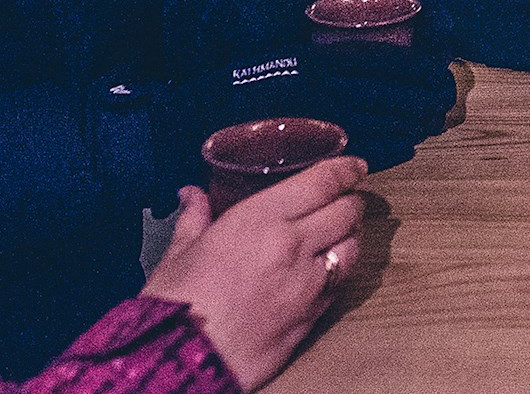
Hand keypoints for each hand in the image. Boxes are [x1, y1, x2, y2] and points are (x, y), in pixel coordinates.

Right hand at [144, 156, 367, 391]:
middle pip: (347, 212)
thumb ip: (194, 219)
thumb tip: (193, 195)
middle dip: (351, 201)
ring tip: (342, 232)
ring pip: (352, 248)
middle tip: (347, 198)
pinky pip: (340, 285)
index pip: (322, 183)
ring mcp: (307, 285)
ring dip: (351, 236)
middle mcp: (293, 247)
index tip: (355, 166)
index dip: (345, 170)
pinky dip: (340, 271)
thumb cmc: (175, 307)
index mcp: (261, 220)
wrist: (182, 363)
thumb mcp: (178, 254)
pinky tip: (327, 270)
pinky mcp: (312, 318)